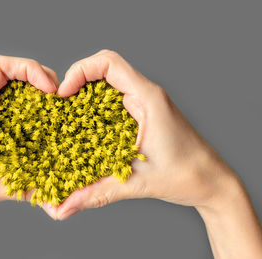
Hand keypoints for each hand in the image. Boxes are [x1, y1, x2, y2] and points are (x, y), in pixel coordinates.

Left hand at [0, 55, 57, 257]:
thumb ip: (23, 190)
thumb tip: (58, 200)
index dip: (29, 69)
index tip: (50, 89)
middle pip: (11, 75)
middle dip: (39, 81)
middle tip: (60, 102)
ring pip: (12, 93)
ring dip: (36, 99)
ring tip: (56, 115)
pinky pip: (11, 114)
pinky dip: (29, 117)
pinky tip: (42, 134)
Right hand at [43, 49, 239, 219]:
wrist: (213, 182)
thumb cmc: (187, 175)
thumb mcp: (137, 183)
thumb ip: (97, 193)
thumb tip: (63, 209)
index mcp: (148, 99)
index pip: (109, 63)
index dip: (80, 71)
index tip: (63, 94)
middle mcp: (146, 95)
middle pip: (104, 69)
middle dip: (77, 81)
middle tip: (60, 105)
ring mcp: (145, 104)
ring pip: (108, 84)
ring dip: (85, 95)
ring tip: (66, 115)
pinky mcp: (143, 115)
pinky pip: (114, 101)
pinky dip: (95, 108)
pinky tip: (84, 128)